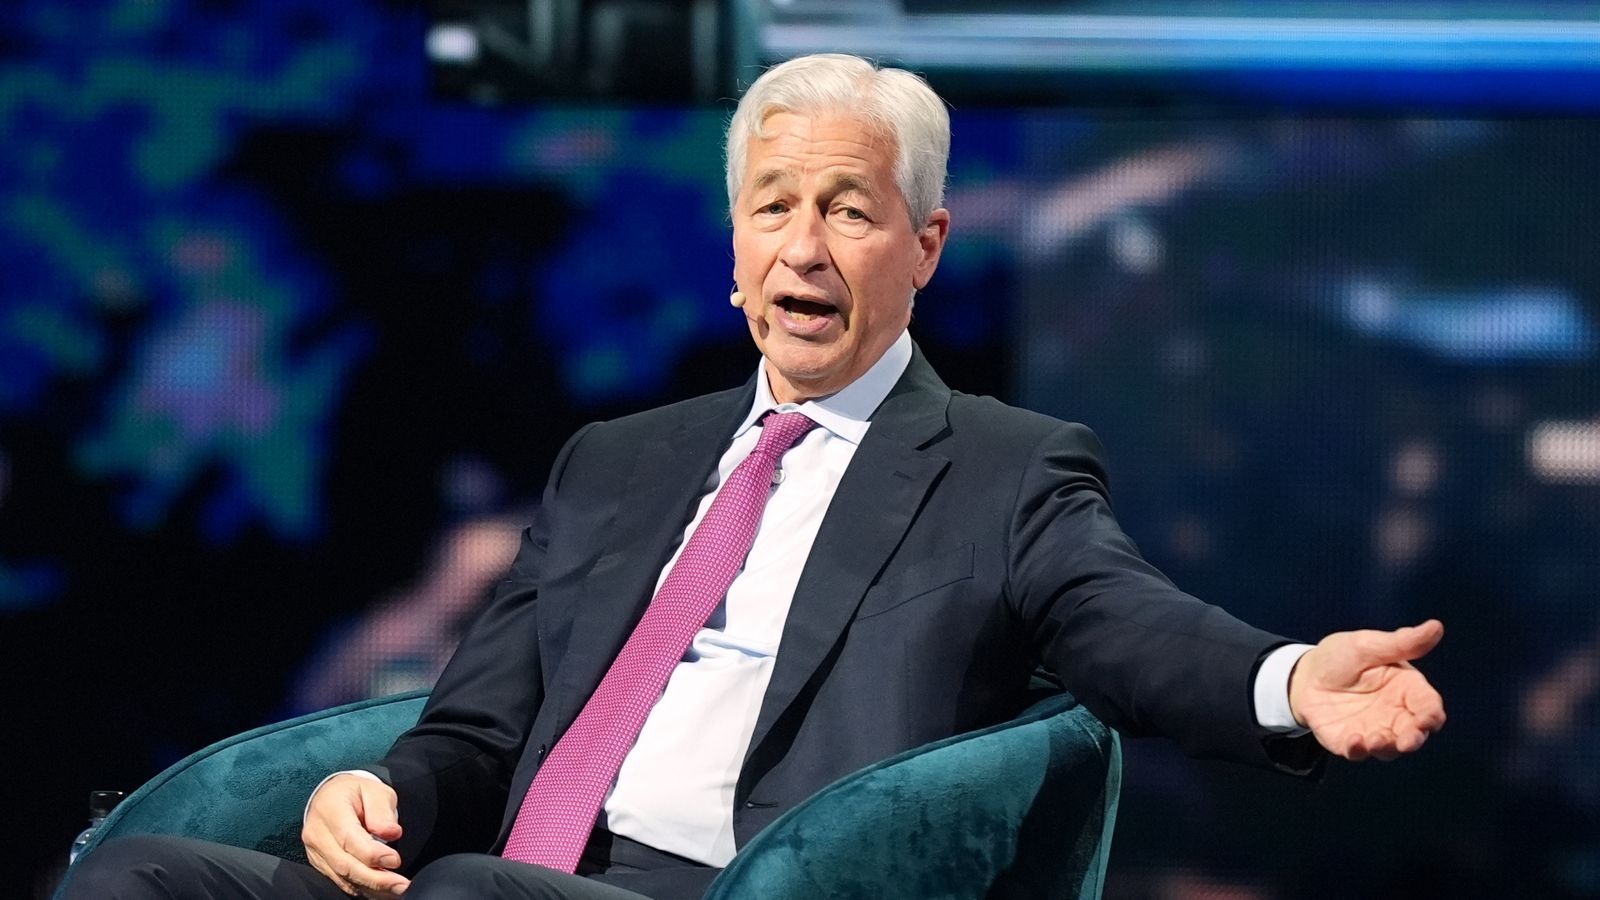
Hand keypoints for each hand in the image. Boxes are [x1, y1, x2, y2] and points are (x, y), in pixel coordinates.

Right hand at [302, 773, 411, 896]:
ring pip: (342, 877)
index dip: (372, 854)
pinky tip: (381, 891)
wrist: (331, 797)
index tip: (395, 861)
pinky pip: (340, 881)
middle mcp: (317, 834)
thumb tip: (391, 834)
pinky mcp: (320, 863)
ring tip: (396, 890)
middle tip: (401, 885)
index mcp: (330, 810)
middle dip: (375, 879)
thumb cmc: (356, 793)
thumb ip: (382, 811)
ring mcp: (316, 851)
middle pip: (344, 864)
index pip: (349, 838)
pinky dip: (362, 888)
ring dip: (371, 887)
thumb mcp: (374, 790)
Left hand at [1288, 620, 1446, 760]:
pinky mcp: (1349, 741)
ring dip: (1387, 748)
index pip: (1428, 705)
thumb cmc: (1341, 657)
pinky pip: (1358, 752)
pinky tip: (1354, 741)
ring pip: (1390, 749)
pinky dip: (1358, 750)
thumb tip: (1436, 626)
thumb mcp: (1368, 645)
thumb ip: (1401, 643)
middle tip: (1408, 741)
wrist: (1304, 675)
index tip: (1429, 719)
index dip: (1432, 714)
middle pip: (1415, 733)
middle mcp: (1396, 714)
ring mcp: (1374, 730)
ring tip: (1376, 740)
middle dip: (1414, 739)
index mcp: (1406, 689)